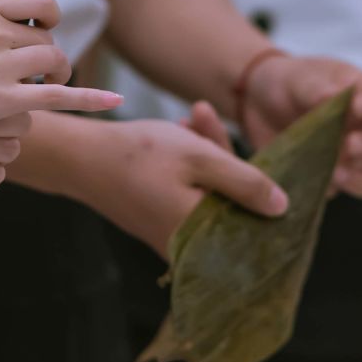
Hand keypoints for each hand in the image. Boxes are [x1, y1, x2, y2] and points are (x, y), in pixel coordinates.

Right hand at [0, 0, 120, 153]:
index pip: (33, 0)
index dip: (46, 17)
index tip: (42, 30)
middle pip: (44, 37)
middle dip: (48, 55)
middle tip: (42, 73)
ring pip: (53, 61)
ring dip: (60, 75)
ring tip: (53, 87)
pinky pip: (58, 96)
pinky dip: (89, 98)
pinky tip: (114, 102)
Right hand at [84, 107, 287, 256]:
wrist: (78, 159)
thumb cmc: (139, 155)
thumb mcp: (199, 158)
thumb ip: (245, 182)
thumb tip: (282, 208)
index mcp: (202, 234)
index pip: (251, 222)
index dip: (261, 188)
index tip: (257, 154)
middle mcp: (188, 245)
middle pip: (229, 203)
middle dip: (224, 156)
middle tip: (204, 116)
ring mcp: (171, 236)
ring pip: (208, 194)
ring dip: (206, 155)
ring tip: (189, 118)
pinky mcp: (159, 223)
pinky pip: (188, 196)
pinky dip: (190, 167)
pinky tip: (180, 134)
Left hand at [240, 52, 361, 199]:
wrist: (260, 102)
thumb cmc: (293, 82)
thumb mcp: (302, 78)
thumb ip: (318, 88)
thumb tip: (331, 97)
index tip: (359, 107)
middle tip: (351, 144)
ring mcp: (350, 161)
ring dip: (361, 180)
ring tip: (338, 174)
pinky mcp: (328, 180)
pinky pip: (335, 193)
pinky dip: (326, 191)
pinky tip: (310, 184)